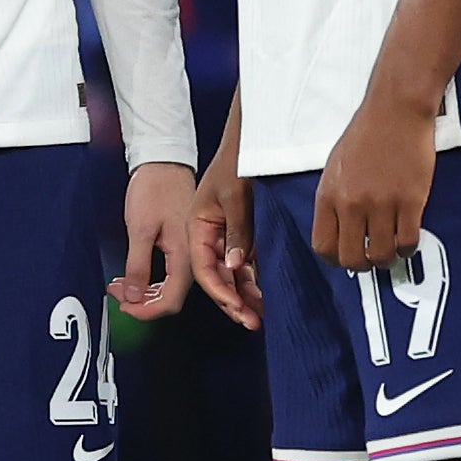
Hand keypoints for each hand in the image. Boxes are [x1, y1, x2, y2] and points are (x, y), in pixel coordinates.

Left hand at [115, 160, 195, 316]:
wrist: (164, 162)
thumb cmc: (155, 188)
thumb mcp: (140, 229)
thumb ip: (137, 266)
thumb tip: (133, 296)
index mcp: (186, 256)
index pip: (170, 301)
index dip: (145, 311)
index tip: (125, 307)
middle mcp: (192, 258)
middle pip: (171, 297)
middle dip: (142, 302)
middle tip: (118, 294)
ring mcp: (189, 252)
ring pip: (170, 287)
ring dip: (144, 291)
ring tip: (121, 285)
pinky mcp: (183, 245)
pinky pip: (170, 273)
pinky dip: (151, 279)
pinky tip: (136, 274)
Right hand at [190, 122, 258, 327]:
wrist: (245, 140)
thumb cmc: (234, 162)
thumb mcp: (234, 195)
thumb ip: (236, 231)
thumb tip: (236, 266)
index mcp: (196, 227)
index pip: (205, 269)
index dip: (220, 292)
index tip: (238, 308)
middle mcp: (207, 236)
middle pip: (217, 278)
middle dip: (233, 302)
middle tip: (253, 321)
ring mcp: (223, 236)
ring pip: (231, 274)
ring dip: (244, 295)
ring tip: (262, 314)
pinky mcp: (238, 234)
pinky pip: (243, 263)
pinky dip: (252, 279)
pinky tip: (264, 294)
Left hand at [309, 95, 435, 274]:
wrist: (395, 111)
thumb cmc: (366, 135)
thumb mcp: (335, 167)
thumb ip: (334, 200)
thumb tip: (339, 231)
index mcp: (329, 195)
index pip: (323, 246)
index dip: (335, 259)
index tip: (346, 256)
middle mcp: (352, 204)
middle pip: (352, 258)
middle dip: (362, 265)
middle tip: (372, 257)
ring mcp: (381, 204)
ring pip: (382, 255)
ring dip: (387, 260)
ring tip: (392, 251)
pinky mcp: (410, 201)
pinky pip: (407, 241)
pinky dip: (408, 248)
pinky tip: (407, 240)